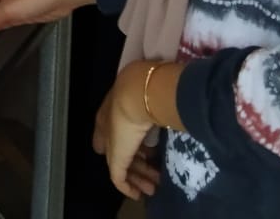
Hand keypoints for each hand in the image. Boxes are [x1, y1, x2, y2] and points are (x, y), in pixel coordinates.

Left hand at [94, 65, 156, 198]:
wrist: (136, 92)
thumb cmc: (147, 86)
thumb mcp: (152, 89)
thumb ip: (157, 95)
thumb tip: (170, 91)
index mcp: (114, 107)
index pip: (115, 130)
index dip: (129, 139)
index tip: (145, 151)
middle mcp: (109, 125)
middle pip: (120, 149)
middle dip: (138, 164)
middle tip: (154, 175)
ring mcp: (111, 142)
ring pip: (122, 164)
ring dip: (139, 177)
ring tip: (153, 186)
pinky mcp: (115, 158)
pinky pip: (118, 177)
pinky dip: (128, 186)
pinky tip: (138, 194)